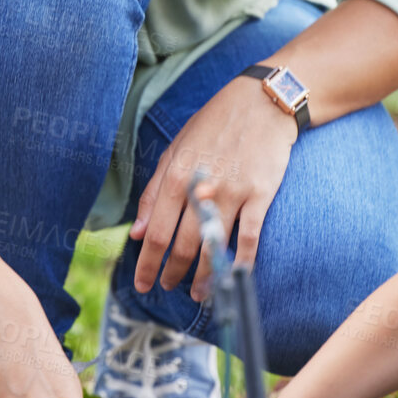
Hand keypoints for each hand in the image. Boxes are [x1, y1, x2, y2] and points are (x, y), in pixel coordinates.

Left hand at [131, 77, 295, 301]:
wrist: (262, 103)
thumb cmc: (214, 125)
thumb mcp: (175, 150)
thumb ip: (153, 192)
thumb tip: (135, 233)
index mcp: (175, 176)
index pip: (154, 233)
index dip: (147, 264)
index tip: (142, 284)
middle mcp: (201, 188)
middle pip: (182, 246)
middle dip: (172, 273)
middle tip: (167, 287)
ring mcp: (233, 193)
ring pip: (214, 248)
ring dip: (204, 277)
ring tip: (197, 294)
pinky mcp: (260, 195)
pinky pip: (250, 238)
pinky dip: (242, 263)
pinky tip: (234, 277)